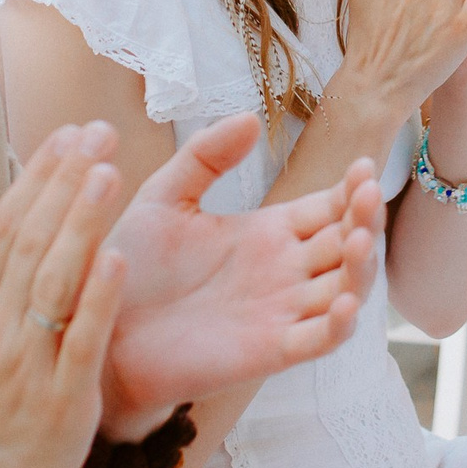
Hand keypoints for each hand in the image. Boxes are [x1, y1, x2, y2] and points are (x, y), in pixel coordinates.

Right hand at [0, 125, 127, 467]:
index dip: (40, 176)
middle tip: (100, 133)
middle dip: (67, 181)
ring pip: (54, 280)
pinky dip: (98, 298)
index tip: (69, 134)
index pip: (6, 225)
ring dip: (82, 222)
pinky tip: (120, 257)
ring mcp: (25, 364)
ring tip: (109, 173)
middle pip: (31, 240)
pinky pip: (80, 341)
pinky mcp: (61, 400)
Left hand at [98, 118, 382, 437]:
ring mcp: (280, 312)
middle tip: (368, 193)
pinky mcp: (267, 351)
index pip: (328, 208)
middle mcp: (283, 271)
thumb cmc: (130, 265)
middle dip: (365, 219)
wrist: (98, 326)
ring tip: (358, 239)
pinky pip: (317, 340)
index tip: (363, 166)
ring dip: (361, 268)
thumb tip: (250, 116)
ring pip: (344, 290)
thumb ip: (206, 156)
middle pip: (346, 244)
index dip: (351, 190)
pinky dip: (338, 326)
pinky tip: (344, 303)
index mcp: (267, 232)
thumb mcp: (165, 197)